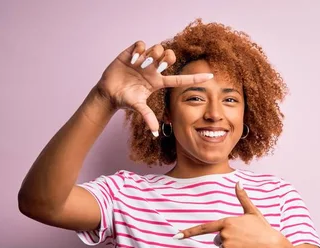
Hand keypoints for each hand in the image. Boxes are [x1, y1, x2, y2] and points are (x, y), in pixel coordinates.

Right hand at [94, 40, 212, 135]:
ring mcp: (143, 60)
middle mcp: (153, 69)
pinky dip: (139, 49)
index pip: (180, 79)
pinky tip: (133, 58)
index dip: (195, 78)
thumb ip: (147, 117)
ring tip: (141, 64)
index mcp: (158, 81)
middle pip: (169, 57)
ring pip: (156, 48)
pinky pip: (140, 44)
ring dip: (152, 54)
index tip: (211, 76)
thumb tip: (155, 132)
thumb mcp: (137, 107)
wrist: (108, 92)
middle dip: (167, 57)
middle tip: (160, 64)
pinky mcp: (131, 53)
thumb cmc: (125, 100)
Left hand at [174, 182, 288, 247]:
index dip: (189, 232)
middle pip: (217, 239)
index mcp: (227, 221)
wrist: (272, 245)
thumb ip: (243, 198)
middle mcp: (224, 234)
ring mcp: (227, 246)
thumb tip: (238, 182)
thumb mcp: (252, 212)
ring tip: (246, 245)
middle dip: (228, 239)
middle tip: (243, 238)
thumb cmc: (262, 228)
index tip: (177, 235)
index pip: (204, 228)